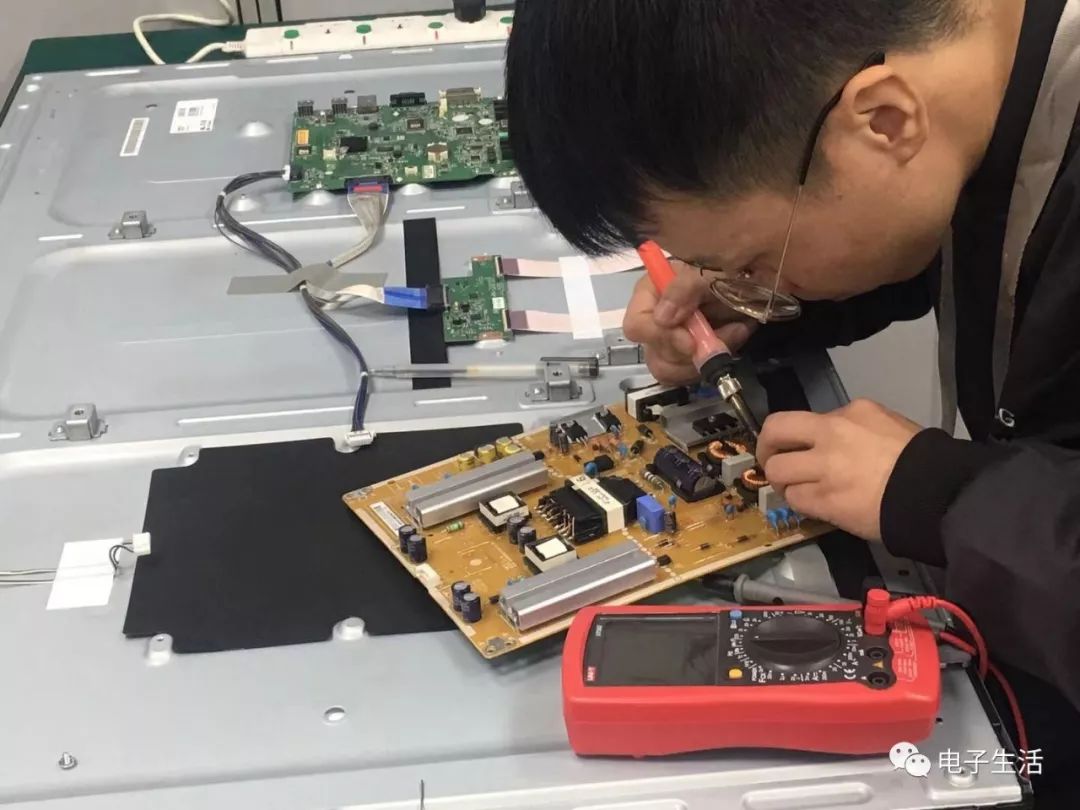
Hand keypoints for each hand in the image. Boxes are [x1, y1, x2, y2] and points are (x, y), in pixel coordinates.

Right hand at [623, 262, 756, 384]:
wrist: (760, 278)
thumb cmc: (731, 268)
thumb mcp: (709, 271)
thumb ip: (685, 288)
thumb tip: (662, 319)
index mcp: (651, 293)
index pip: (636, 325)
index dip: (660, 337)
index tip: (690, 342)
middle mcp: (655, 318)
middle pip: (654, 354)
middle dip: (688, 354)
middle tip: (718, 340)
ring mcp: (670, 340)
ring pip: (669, 369)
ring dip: (703, 360)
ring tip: (733, 335)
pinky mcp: (686, 355)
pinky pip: (687, 374)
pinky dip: (712, 363)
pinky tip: (731, 341)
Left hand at [757, 399, 921, 540]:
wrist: (937, 492)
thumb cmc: (921, 460)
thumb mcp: (888, 425)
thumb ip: (855, 428)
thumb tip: (831, 442)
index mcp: (852, 411)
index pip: (804, 418)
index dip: (793, 435)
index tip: (793, 446)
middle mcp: (831, 433)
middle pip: (775, 430)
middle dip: (765, 447)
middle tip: (771, 461)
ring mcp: (825, 467)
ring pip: (778, 470)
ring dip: (782, 481)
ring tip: (795, 488)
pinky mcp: (825, 499)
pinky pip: (795, 499)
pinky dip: (798, 502)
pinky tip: (812, 504)